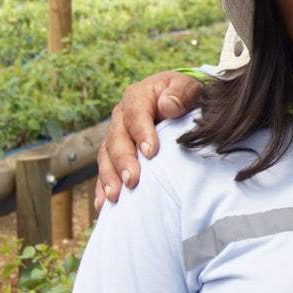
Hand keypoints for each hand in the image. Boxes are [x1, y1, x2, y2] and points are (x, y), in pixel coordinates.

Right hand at [95, 71, 202, 208]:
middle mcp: (121, 116)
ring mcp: (117, 135)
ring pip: (106, 156)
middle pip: (117, 138)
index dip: (141, 132)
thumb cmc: (184, 95)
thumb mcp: (188, 87)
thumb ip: (181, 93)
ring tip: (116, 196)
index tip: (151, 152)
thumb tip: (167, 106)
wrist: (179, 101)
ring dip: (110, 177)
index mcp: (138, 97)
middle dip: (123, 160)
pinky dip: (103, 187)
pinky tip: (104, 204)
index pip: (135, 113)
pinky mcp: (115, 153)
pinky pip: (106, 169)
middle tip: (132, 180)